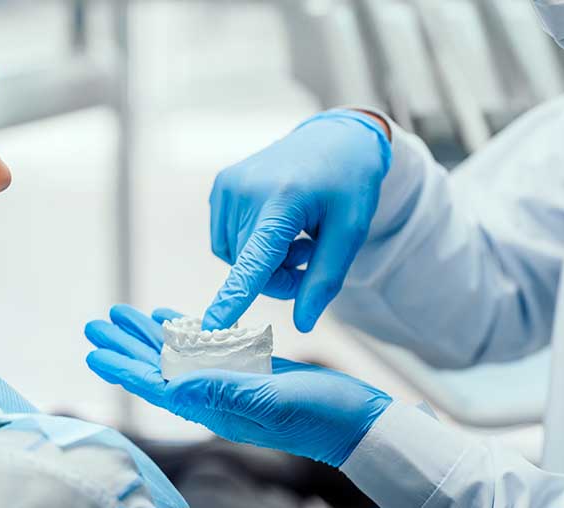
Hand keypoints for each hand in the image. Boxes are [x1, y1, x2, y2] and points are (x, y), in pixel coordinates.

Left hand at [84, 304, 392, 466]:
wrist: (356, 421)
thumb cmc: (320, 415)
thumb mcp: (272, 400)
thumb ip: (224, 390)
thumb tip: (173, 385)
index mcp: (216, 406)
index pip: (158, 385)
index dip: (125, 367)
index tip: (96, 350)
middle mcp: (216, 395)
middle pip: (160, 368)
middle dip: (127, 345)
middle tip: (96, 322)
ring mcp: (232, 382)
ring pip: (179, 355)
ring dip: (149, 335)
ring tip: (123, 315)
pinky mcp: (250, 369)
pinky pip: (207, 347)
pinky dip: (186, 331)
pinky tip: (171, 319)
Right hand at [204, 109, 391, 332]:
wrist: (335, 137)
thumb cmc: (349, 185)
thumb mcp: (351, 232)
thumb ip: (324, 280)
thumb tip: (303, 324)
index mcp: (283, 200)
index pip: (254, 259)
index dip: (234, 296)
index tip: (212, 325)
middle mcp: (245, 190)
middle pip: (248, 269)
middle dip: (278, 277)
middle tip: (309, 256)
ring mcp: (227, 186)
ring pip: (235, 260)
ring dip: (263, 263)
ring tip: (296, 237)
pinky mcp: (220, 186)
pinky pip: (226, 242)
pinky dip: (249, 246)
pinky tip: (276, 227)